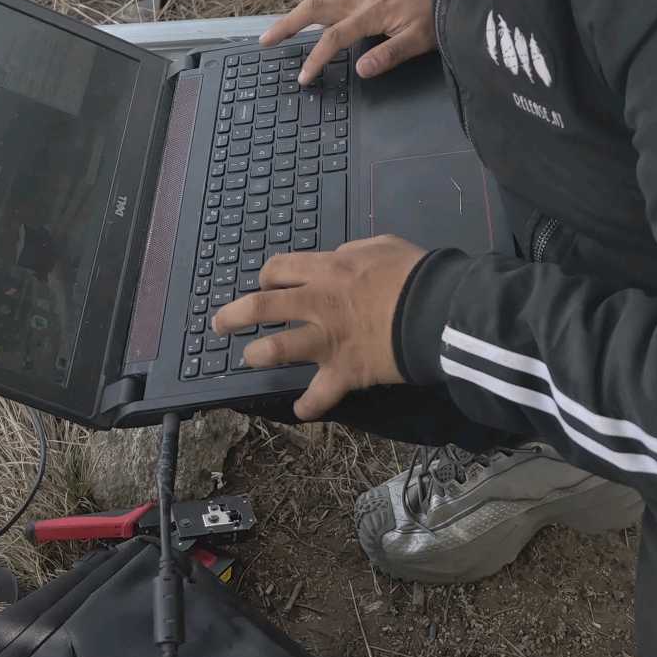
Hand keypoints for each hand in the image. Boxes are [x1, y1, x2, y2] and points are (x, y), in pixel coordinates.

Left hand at [212, 235, 425, 419]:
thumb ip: (353, 252)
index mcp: (327, 270)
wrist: (436, 310)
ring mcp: (327, 340)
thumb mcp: (381, 246)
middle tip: (220, 323)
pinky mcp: (344, 371)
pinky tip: (300, 410)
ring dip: (258, 355)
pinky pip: (320, 395)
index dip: (267, 275)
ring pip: (276, 349)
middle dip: (233, 315)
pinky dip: (309, 406)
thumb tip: (340, 258)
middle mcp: (317, 303)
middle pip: (261, 306)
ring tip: (250, 358)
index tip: (265, 282)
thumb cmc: (413, 273)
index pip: (279, 269)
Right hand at [262, 0, 433, 86]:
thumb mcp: (419, 40)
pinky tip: (310, 13)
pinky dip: (313, 5)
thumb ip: (389, 55)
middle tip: (265, 41)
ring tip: (279, 28)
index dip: (315, 58)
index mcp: (370, 14)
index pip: (334, 38)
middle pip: (313, 9)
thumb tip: (361, 69)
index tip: (303, 77)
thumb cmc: (434, 15)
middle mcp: (360, 1)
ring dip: (296, 12)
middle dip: (287, 24)